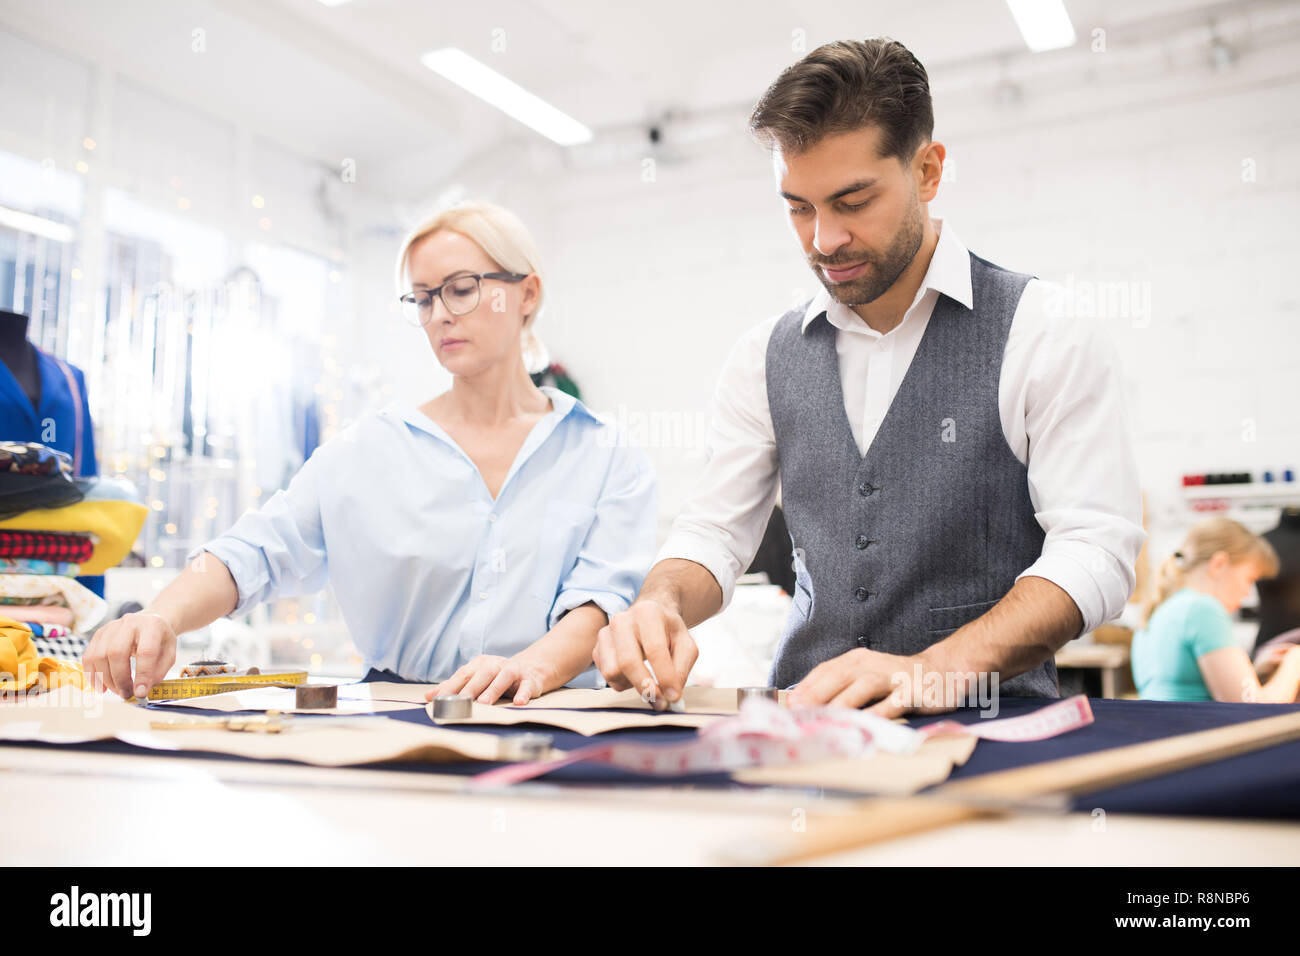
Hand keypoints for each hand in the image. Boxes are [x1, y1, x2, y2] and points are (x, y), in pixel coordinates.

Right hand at [82, 611, 177, 698]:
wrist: (149, 622)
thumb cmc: (159, 641)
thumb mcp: (169, 654)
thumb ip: (159, 672)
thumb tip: (142, 690)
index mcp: (152, 625)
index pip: (146, 652)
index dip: (142, 675)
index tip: (140, 694)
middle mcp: (130, 622)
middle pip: (116, 652)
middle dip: (120, 679)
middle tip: (126, 694)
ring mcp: (111, 627)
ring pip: (99, 655)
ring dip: (106, 679)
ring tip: (118, 690)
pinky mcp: (99, 634)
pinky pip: (88, 656)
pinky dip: (92, 675)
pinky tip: (101, 687)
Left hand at [428, 654, 554, 705]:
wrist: (532, 667)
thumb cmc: (498, 676)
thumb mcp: (476, 678)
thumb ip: (454, 686)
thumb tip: (428, 696)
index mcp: (480, 665)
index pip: (463, 675)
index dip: (450, 687)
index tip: (437, 701)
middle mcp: (495, 665)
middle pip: (482, 675)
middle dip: (470, 689)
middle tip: (459, 703)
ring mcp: (514, 671)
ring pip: (503, 677)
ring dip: (494, 690)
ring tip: (484, 703)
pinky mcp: (529, 679)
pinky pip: (527, 686)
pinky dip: (523, 693)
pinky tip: (519, 702)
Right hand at [593, 599, 696, 709]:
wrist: (649, 619)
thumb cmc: (668, 633)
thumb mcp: (685, 646)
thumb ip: (681, 669)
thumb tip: (672, 695)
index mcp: (648, 613)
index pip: (655, 649)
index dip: (665, 676)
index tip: (674, 696)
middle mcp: (622, 620)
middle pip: (627, 661)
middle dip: (645, 687)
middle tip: (660, 701)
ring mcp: (605, 633)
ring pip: (613, 671)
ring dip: (633, 684)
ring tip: (647, 679)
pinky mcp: (597, 648)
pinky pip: (607, 676)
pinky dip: (623, 682)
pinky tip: (635, 674)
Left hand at [786, 647, 964, 717]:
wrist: (943, 670)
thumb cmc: (897, 679)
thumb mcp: (866, 676)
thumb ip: (841, 688)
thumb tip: (807, 708)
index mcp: (856, 660)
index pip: (825, 671)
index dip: (805, 688)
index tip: (788, 707)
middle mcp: (872, 664)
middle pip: (839, 676)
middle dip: (817, 695)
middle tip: (800, 714)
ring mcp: (893, 677)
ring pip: (863, 687)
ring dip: (843, 703)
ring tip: (827, 720)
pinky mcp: (912, 692)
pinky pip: (893, 703)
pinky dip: (878, 714)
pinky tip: (865, 726)